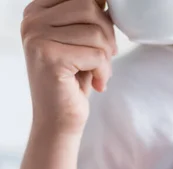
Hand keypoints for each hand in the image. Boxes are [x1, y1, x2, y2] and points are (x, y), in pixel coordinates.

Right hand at [21, 0, 116, 132]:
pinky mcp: (49, 57)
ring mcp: (36, 37)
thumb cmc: (75, 77)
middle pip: (90, 7)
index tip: (98, 39)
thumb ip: (90, 14)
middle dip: (107, 35)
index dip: (101, 15)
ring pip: (96, 32)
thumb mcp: (82, 37)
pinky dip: (104, 71)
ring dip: (106, 57)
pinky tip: (96, 83)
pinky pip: (97, 54)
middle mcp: (32, 20)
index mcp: (38, 10)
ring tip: (97, 71)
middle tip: (103, 57)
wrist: (59, 119)